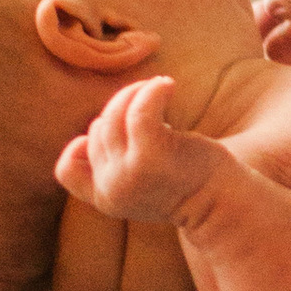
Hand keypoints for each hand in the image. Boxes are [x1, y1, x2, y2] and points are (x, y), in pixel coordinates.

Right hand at [59, 77, 209, 226]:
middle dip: (121, 112)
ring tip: (159, 89)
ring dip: (135, 94)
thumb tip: (101, 125)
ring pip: (114, 117)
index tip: (107, 132)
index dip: (79, 146)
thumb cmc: (188, 184)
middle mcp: (111, 190)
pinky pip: (139, 110)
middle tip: (151, 105)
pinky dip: (151, 91)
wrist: (223, 203)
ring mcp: (128, 174)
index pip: (67, 170)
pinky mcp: (150, 156)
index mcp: (105, 199)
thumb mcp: (142, 182)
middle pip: (97, 132)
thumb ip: (118, 164)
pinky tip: (167, 86)